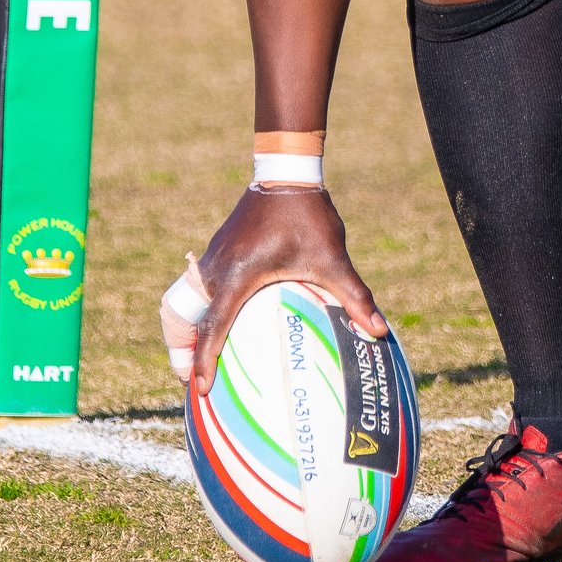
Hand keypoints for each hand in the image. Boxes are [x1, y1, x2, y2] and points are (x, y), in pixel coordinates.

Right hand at [170, 186, 385, 396]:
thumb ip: (354, 295)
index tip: (202, 388)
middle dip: (181, 350)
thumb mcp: (332, 257)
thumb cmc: (307, 216)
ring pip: (185, 302)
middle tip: (188, 380)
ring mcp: (212, 257)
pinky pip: (199, 286)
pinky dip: (199, 309)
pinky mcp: (218, 250)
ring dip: (186, 329)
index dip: (203, 360)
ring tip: (196, 357)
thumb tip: (380, 330)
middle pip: (183, 318)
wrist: (285, 172)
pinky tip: (222, 320)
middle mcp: (216, 269)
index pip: (213, 327)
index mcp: (237, 277)